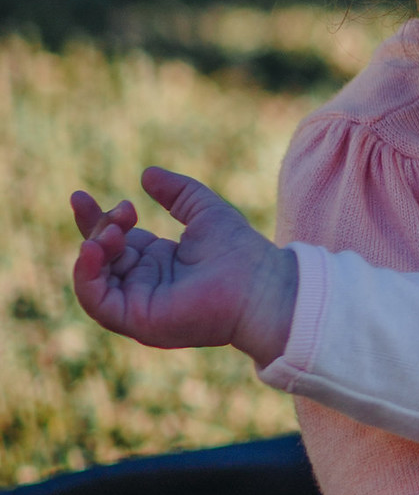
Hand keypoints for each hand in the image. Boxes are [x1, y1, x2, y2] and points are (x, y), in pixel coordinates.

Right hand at [70, 168, 299, 365]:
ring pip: (93, 280)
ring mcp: (139, 305)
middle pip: (98, 257)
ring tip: (115, 231)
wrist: (262, 285)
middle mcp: (144, 285)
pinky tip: (95, 249)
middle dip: (97, 228)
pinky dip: (86, 276)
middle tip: (123, 212)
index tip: (80, 195)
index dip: (94, 219)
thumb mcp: (204, 210)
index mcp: (157, 263)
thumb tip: (146, 174)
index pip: (111, 240)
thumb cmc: (241, 252)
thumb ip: (177, 192)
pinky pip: (96, 303)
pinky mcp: (138, 320)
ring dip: (94, 249)